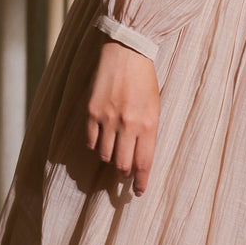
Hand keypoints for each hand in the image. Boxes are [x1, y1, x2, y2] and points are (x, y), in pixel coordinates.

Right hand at [85, 38, 159, 193]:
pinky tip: (99, 139)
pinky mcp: (92, 112)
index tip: (137, 192)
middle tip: (124, 172)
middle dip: (124, 172)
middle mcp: (128, 125)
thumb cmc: (145, 80)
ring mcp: (108, 119)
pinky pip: (90, 140)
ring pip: (104, 155)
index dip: (140, 182)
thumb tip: (139, 157)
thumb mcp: (155, 107)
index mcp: (149, 125)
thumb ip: (148, 132)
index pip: (144, 164)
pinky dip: (94, 144)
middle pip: (122, 164)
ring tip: (113, 151)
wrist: (127, 52)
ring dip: (109, 158)